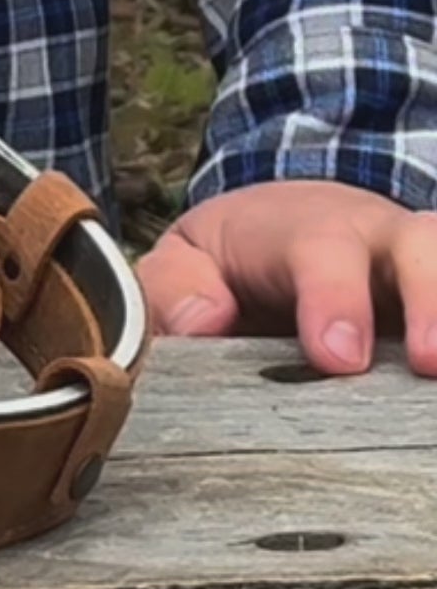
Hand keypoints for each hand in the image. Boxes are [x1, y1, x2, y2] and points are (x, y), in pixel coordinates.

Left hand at [138, 178, 436, 376]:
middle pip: (420, 249)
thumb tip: (202, 325)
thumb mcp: (186, 261)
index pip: (322, 252)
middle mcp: (379, 243)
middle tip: (426, 363)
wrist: (284, 225)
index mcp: (305, 231)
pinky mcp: (436, 307)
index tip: (337, 356)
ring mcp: (423, 274)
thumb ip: (177, 289)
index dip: (335, 300)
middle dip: (428, 303)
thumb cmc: (232, 258)